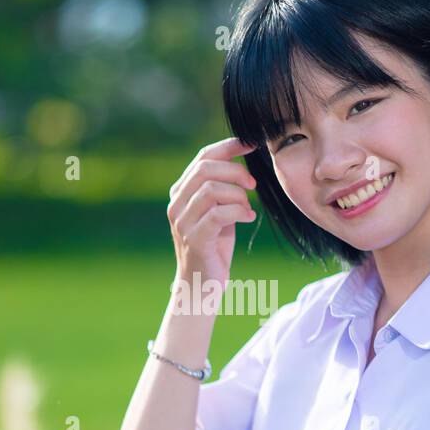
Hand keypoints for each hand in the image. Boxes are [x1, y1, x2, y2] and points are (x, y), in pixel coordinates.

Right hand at [167, 136, 258, 287]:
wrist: (201, 285)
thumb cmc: (214, 246)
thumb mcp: (218, 210)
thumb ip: (223, 188)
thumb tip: (242, 160)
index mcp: (181, 192)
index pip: (203, 157)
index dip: (228, 147)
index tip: (251, 145)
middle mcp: (177, 204)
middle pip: (206, 168)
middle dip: (236, 171)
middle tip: (253, 185)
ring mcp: (183, 222)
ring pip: (211, 189)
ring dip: (238, 195)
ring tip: (248, 208)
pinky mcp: (194, 239)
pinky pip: (219, 214)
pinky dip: (239, 212)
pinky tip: (248, 218)